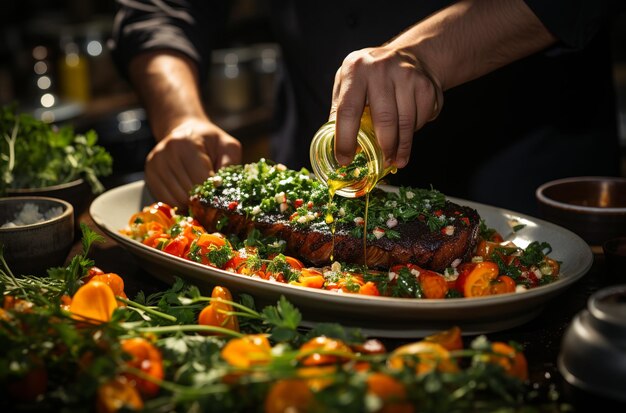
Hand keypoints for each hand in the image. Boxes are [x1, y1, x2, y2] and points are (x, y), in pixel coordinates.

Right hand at [145, 117, 241, 209]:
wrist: (186, 132)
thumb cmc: (210, 141)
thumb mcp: (228, 146)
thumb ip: (230, 165)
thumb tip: (224, 190)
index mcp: (186, 143)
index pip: (200, 179)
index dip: (213, 192)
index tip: (220, 194)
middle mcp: (166, 153)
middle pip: (188, 191)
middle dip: (203, 199)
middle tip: (213, 198)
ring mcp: (155, 165)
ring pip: (177, 199)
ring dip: (192, 204)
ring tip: (201, 196)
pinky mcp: (149, 176)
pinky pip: (166, 200)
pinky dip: (180, 204)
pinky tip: (189, 197)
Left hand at [330, 46, 442, 168]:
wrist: (409, 55)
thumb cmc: (371, 76)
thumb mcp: (349, 84)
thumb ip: (340, 111)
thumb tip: (334, 146)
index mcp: (355, 70)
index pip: (348, 110)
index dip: (345, 139)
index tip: (345, 160)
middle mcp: (380, 69)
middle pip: (384, 120)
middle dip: (384, 147)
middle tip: (384, 162)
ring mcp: (406, 75)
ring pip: (406, 123)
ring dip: (402, 146)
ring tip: (397, 158)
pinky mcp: (426, 85)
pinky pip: (422, 118)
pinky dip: (415, 130)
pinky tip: (409, 129)